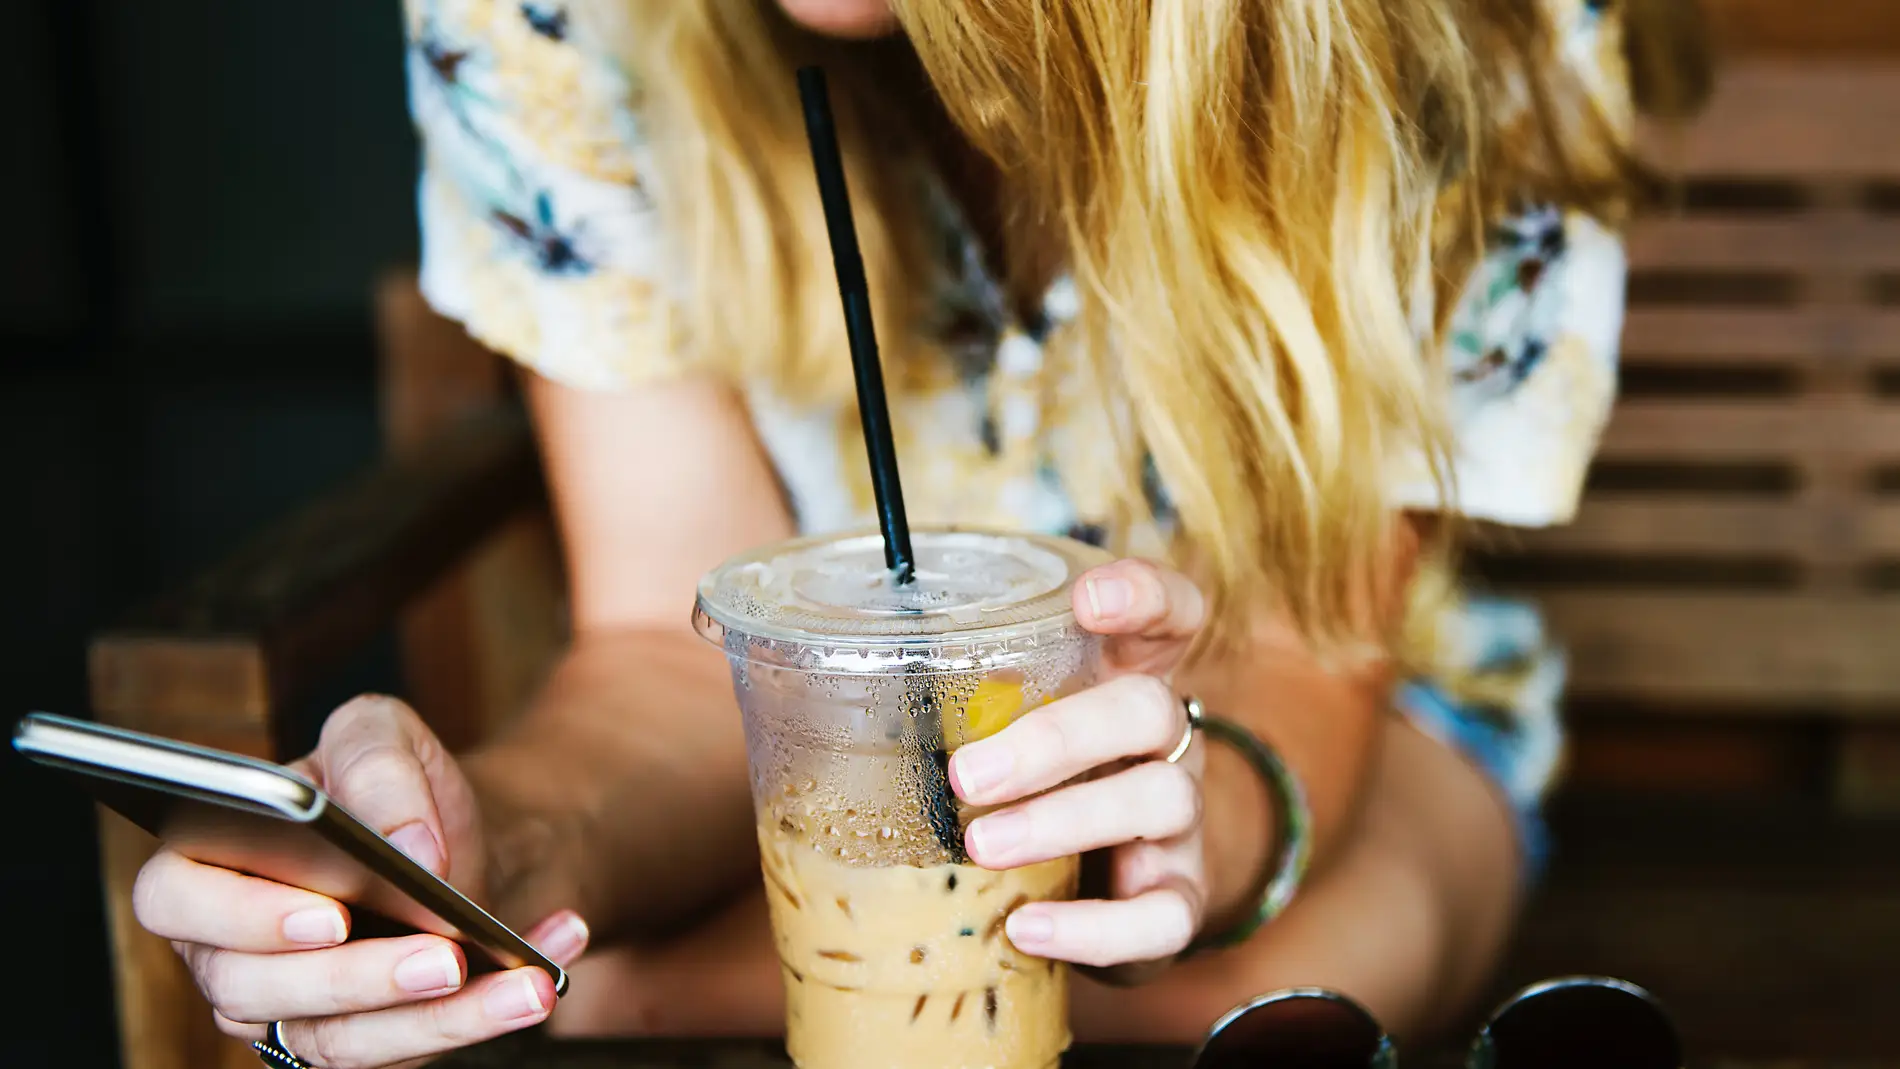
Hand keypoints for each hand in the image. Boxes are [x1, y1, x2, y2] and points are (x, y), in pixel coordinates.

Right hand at [131, 696, 591, 1068]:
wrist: (455, 839)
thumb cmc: (392, 788)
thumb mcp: (383, 736)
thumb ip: (379, 765)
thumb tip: (408, 846)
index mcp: (206, 863)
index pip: (176, 899)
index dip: (242, 915)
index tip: (330, 913)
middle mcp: (230, 950)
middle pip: (257, 989)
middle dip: (359, 977)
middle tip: (444, 956)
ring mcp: (289, 1008)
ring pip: (338, 1040)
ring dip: (439, 1019)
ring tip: (524, 983)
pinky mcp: (355, 1042)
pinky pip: (405, 1050)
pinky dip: (484, 1015)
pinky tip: (540, 976)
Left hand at [948, 558, 1207, 972]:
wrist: (1114, 888)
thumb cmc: (1038, 786)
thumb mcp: (1008, 730)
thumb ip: (950, 702)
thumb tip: (795, 681)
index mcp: (1126, 680)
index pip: (1168, 613)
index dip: (1142, 594)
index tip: (1087, 599)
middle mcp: (1165, 742)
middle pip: (1147, 709)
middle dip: (1057, 738)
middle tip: (967, 774)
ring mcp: (1181, 822)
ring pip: (1159, 801)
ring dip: (1063, 821)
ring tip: (981, 847)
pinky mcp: (1179, 899)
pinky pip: (1162, 915)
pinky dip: (1093, 926)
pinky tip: (1025, 928)